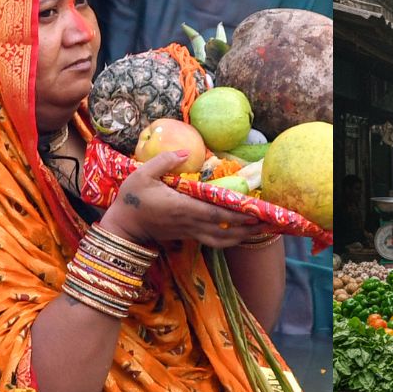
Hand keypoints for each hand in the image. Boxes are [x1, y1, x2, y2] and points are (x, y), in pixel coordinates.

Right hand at [101, 151, 260, 247]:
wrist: (123, 226)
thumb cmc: (132, 199)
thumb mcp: (141, 174)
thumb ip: (163, 161)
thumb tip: (183, 151)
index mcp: (182, 207)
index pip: (215, 214)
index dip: (236, 215)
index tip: (255, 212)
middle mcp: (190, 222)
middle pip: (224, 229)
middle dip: (248, 227)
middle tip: (269, 222)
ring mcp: (189, 232)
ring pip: (221, 240)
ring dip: (242, 237)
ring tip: (260, 230)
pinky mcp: (188, 235)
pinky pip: (213, 240)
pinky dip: (229, 239)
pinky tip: (241, 233)